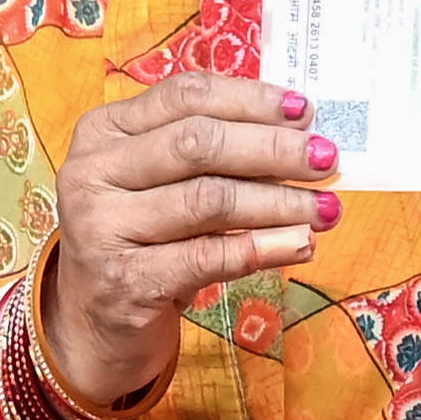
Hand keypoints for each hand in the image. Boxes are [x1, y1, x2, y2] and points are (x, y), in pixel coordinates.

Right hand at [39, 72, 327, 406]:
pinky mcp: (123, 281)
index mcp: (104, 131)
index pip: (185, 95)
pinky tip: (299, 244)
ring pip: (208, 200)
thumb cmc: (143, 241)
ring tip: (326, 210)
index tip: (305, 112)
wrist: (94, 324)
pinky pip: (206, 257)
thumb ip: (213, 154)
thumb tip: (300, 134)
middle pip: (198, 143)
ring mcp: (101, 228)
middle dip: (273, 149)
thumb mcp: (164, 184)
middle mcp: (93, 172)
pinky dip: (262, 249)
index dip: (251, 100)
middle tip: (327, 161)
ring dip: (278, 202)